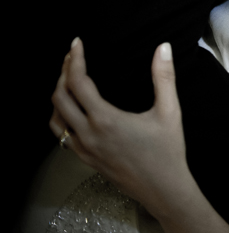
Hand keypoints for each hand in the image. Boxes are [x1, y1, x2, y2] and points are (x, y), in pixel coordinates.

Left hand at [50, 40, 194, 214]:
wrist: (162, 189)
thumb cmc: (168, 151)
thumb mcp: (170, 112)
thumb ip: (164, 78)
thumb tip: (162, 47)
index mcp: (105, 119)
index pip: (78, 82)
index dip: (74, 60)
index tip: (77, 43)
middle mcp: (87, 133)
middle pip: (60, 97)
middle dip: (63, 72)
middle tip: (72, 56)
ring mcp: (83, 148)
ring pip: (54, 117)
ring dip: (58, 94)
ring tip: (68, 79)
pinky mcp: (84, 158)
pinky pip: (61, 134)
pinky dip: (61, 115)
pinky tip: (74, 109)